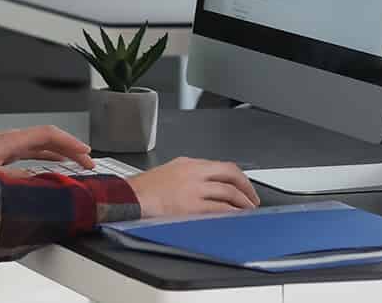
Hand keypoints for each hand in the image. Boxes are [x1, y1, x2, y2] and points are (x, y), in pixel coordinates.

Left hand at [0, 125, 94, 173]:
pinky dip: (45, 160)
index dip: (70, 143)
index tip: (86, 153)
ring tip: (75, 165)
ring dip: (59, 155)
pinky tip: (48, 169)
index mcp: (11, 140)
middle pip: (48, 140)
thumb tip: (40, 183)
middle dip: (70, 149)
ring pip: (39, 147)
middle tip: (88, 163)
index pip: (48, 135)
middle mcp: (10, 141)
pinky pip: (29, 155)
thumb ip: (15, 180)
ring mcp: (4, 148)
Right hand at [129, 157, 259, 217]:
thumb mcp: (169, 171)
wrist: (128, 198)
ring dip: (242, 202)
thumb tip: (205, 184)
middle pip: (230, 174)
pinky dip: (230, 212)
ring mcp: (193, 189)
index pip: (222, 166)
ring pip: (228, 191)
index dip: (238, 177)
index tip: (243, 186)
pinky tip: (235, 217)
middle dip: (246, 187)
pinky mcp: (190, 206)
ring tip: (247, 210)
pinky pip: (218, 208)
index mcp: (188, 164)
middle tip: (252, 198)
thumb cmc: (143, 189)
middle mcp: (194, 173)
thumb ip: (188, 175)